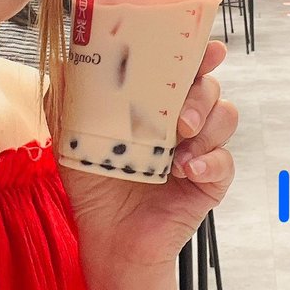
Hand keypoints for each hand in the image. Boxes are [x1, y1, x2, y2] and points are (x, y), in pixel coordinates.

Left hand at [59, 41, 236, 273]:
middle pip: (211, 89)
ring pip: (226, 118)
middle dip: (202, 95)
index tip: (207, 50)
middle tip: (180, 119)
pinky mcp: (210, 182)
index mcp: (158, 105)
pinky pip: (225, 163)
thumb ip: (69, 100)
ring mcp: (200, 150)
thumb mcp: (74, 139)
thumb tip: (63, 62)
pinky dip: (210, 162)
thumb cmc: (95, 186)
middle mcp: (183, 123)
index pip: (185, 70)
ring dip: (207, 127)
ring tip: (179, 150)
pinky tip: (188, 170)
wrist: (109, 239)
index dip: (200, 55)